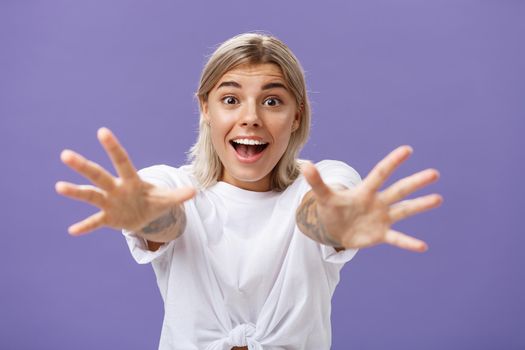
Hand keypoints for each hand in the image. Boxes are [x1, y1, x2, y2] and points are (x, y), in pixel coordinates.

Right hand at [56, 127, 195, 234]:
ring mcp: (110, 203)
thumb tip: (194, 191)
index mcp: (132, 180)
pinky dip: (85, 226)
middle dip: (83, 166)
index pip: (122, 161)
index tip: (102, 132)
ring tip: (59, 186)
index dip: (113, 148)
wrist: (144, 217)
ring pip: (91, 195)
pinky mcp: (107, 218)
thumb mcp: (166, 199)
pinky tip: (73, 231)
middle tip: (66, 154)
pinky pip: (94, 222)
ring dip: (76, 192)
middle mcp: (116, 188)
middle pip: (99, 175)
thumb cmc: (153, 202)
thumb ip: (178, 195)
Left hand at [301, 146, 442, 251]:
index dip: (392, 162)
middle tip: (434, 173)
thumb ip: (317, 182)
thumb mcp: (323, 197)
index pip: (380, 174)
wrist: (335, 228)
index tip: (407, 149)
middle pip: (398, 190)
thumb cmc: (332, 208)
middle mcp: (378, 202)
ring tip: (438, 198)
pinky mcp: (381, 234)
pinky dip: (408, 243)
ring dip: (420, 205)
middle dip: (415, 182)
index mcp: (365, 191)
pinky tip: (423, 246)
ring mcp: (382, 218)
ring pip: (404, 210)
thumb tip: (304, 164)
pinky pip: (397, 238)